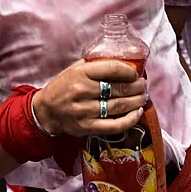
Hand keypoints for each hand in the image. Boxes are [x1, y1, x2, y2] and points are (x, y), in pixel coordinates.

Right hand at [32, 59, 146, 137]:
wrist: (46, 111)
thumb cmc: (64, 86)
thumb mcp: (75, 69)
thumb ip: (96, 66)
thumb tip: (124, 64)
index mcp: (81, 73)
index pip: (112, 69)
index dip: (129, 71)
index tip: (136, 73)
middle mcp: (82, 91)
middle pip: (119, 88)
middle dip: (137, 86)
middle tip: (143, 85)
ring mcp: (85, 110)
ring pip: (119, 106)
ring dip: (136, 101)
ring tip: (143, 97)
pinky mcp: (87, 127)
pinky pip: (114, 125)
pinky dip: (130, 120)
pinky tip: (137, 113)